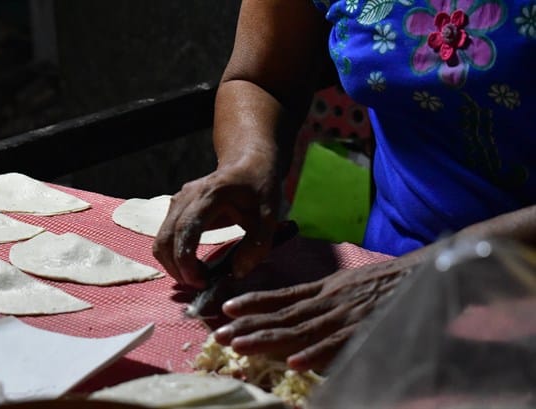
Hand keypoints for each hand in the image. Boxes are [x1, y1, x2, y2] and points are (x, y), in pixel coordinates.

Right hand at [153, 153, 279, 288]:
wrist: (249, 164)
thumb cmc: (260, 188)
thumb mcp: (270, 216)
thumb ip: (258, 245)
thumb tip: (238, 272)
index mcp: (211, 194)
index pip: (186, 228)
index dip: (186, 259)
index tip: (199, 282)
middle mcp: (187, 196)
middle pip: (165, 238)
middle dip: (177, 269)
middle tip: (200, 286)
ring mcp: (177, 201)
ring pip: (160, 240)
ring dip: (173, 265)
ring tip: (198, 278)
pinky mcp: (175, 209)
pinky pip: (165, 238)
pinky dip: (173, 257)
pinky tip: (194, 267)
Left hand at [214, 258, 414, 371]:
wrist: (432, 270)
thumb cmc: (395, 280)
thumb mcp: (354, 284)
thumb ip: (332, 299)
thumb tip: (308, 316)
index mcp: (328, 288)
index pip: (283, 296)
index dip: (255, 303)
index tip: (228, 308)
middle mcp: (331, 300)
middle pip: (283, 315)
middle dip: (249, 326)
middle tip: (218, 335)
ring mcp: (348, 314)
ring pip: (301, 330)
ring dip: (269, 339)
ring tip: (239, 346)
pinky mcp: (369, 328)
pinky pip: (339, 345)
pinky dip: (317, 354)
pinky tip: (294, 364)